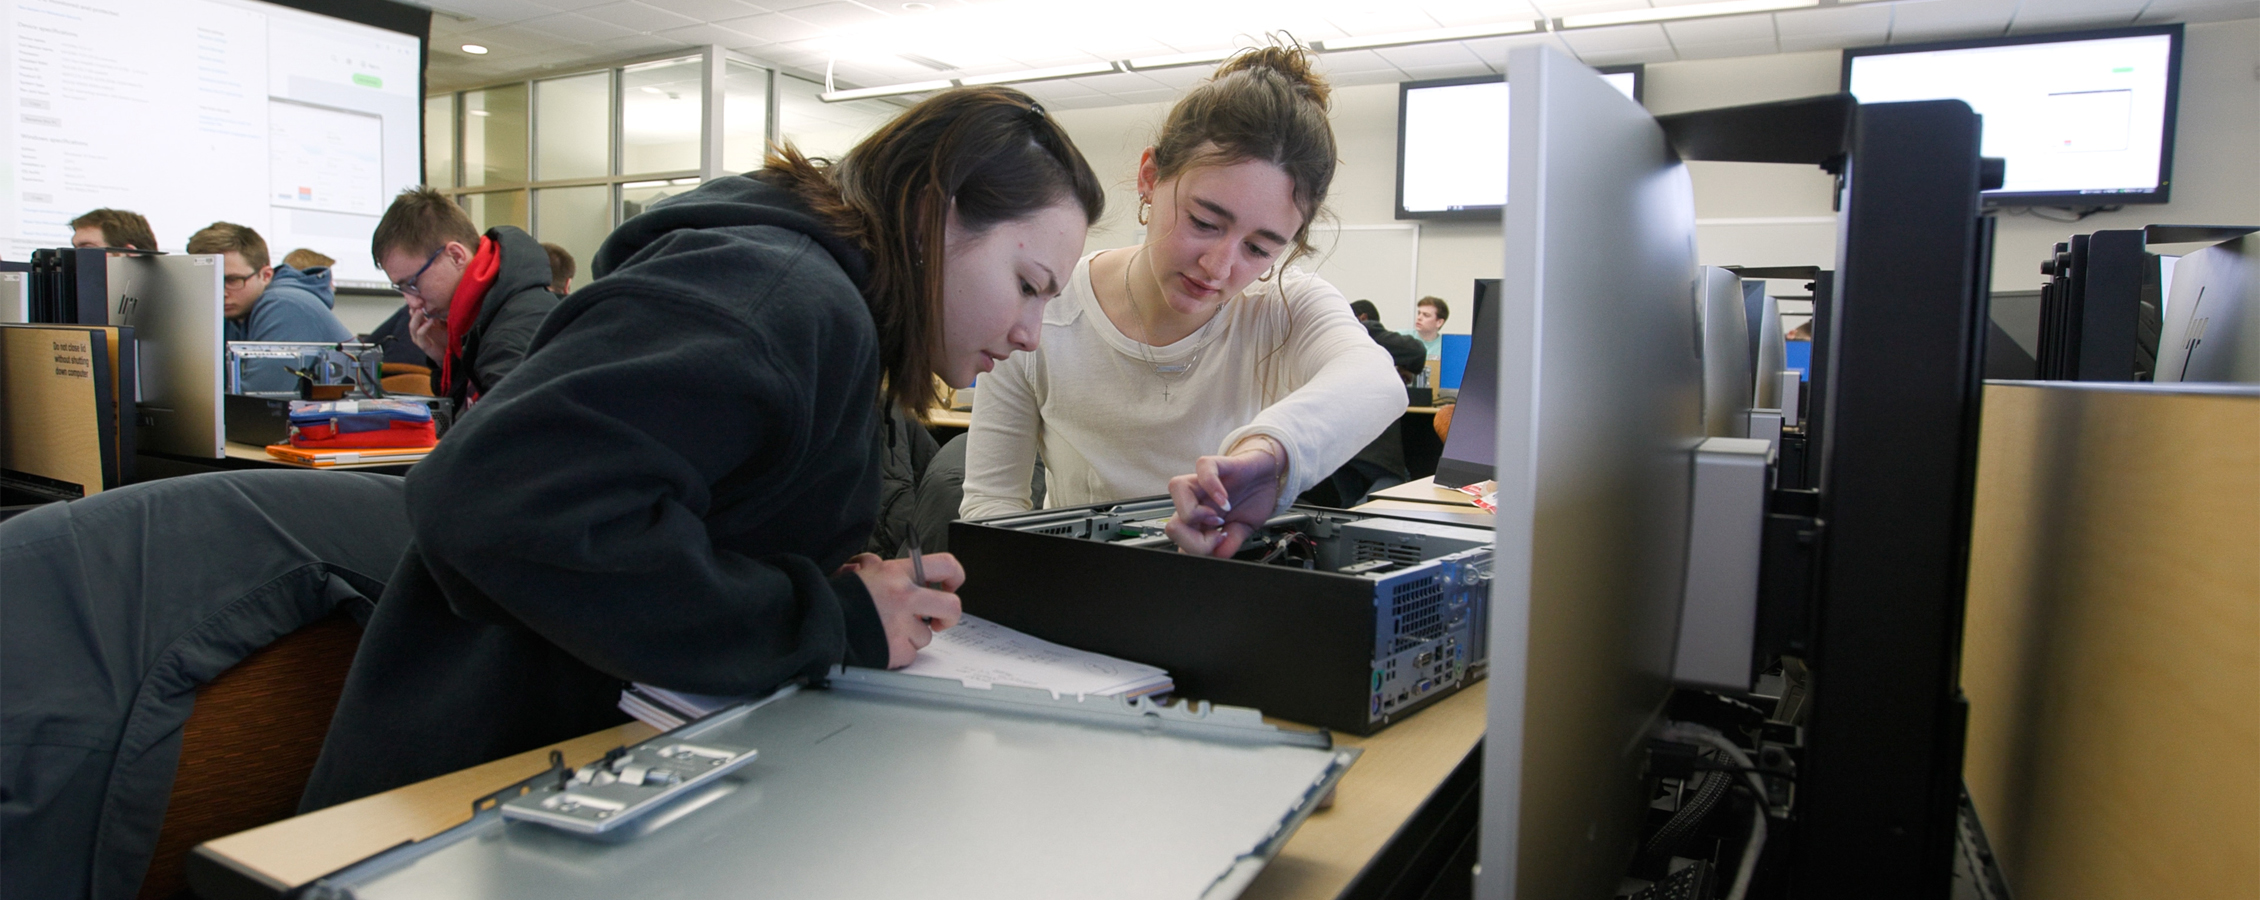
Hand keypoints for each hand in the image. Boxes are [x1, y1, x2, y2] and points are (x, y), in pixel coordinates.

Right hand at [407, 306, 447, 361]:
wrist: (450, 354)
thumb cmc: (446, 339)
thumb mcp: (443, 323)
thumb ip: (439, 315)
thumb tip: (439, 304)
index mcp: (422, 324)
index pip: (415, 312)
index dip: (416, 304)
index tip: (419, 296)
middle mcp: (418, 330)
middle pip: (411, 318)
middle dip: (413, 309)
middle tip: (418, 301)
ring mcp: (419, 338)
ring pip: (413, 326)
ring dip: (416, 317)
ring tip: (421, 310)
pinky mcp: (423, 345)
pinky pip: (420, 334)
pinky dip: (424, 327)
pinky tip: (431, 321)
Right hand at [838, 551, 963, 667]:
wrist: (817, 623)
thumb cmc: (837, 600)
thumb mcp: (863, 573)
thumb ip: (887, 572)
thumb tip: (902, 574)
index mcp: (896, 573)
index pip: (944, 565)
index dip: (955, 575)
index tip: (952, 585)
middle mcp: (903, 597)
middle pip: (951, 607)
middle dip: (949, 617)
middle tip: (940, 621)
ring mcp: (901, 625)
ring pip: (925, 636)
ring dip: (911, 637)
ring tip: (885, 631)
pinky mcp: (896, 650)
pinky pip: (910, 655)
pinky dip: (898, 653)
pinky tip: (881, 644)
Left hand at [1163, 436, 1285, 557]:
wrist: (1269, 475)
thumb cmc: (1253, 499)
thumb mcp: (1244, 529)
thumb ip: (1230, 543)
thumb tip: (1218, 556)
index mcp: (1199, 520)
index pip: (1180, 541)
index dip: (1196, 550)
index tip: (1219, 543)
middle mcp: (1196, 501)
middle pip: (1171, 523)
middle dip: (1193, 539)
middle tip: (1218, 533)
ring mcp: (1204, 482)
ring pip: (1176, 488)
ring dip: (1195, 511)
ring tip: (1216, 517)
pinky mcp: (1218, 464)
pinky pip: (1203, 468)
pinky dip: (1213, 486)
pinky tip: (1225, 500)